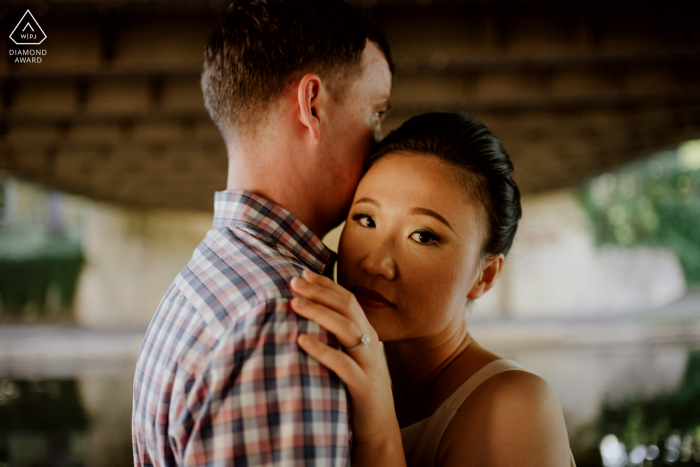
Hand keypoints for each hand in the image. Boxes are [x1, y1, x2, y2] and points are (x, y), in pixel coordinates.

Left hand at [290, 270, 404, 463]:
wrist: (378, 429)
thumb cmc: (356, 389)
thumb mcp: (350, 357)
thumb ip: (336, 337)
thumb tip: (308, 314)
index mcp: (367, 333)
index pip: (348, 299)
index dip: (326, 284)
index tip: (302, 274)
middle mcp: (371, 343)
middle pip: (347, 308)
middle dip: (319, 292)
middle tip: (293, 283)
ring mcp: (370, 364)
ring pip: (346, 330)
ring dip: (318, 314)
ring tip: (294, 305)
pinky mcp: (364, 387)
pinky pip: (343, 365)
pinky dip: (322, 350)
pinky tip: (301, 341)